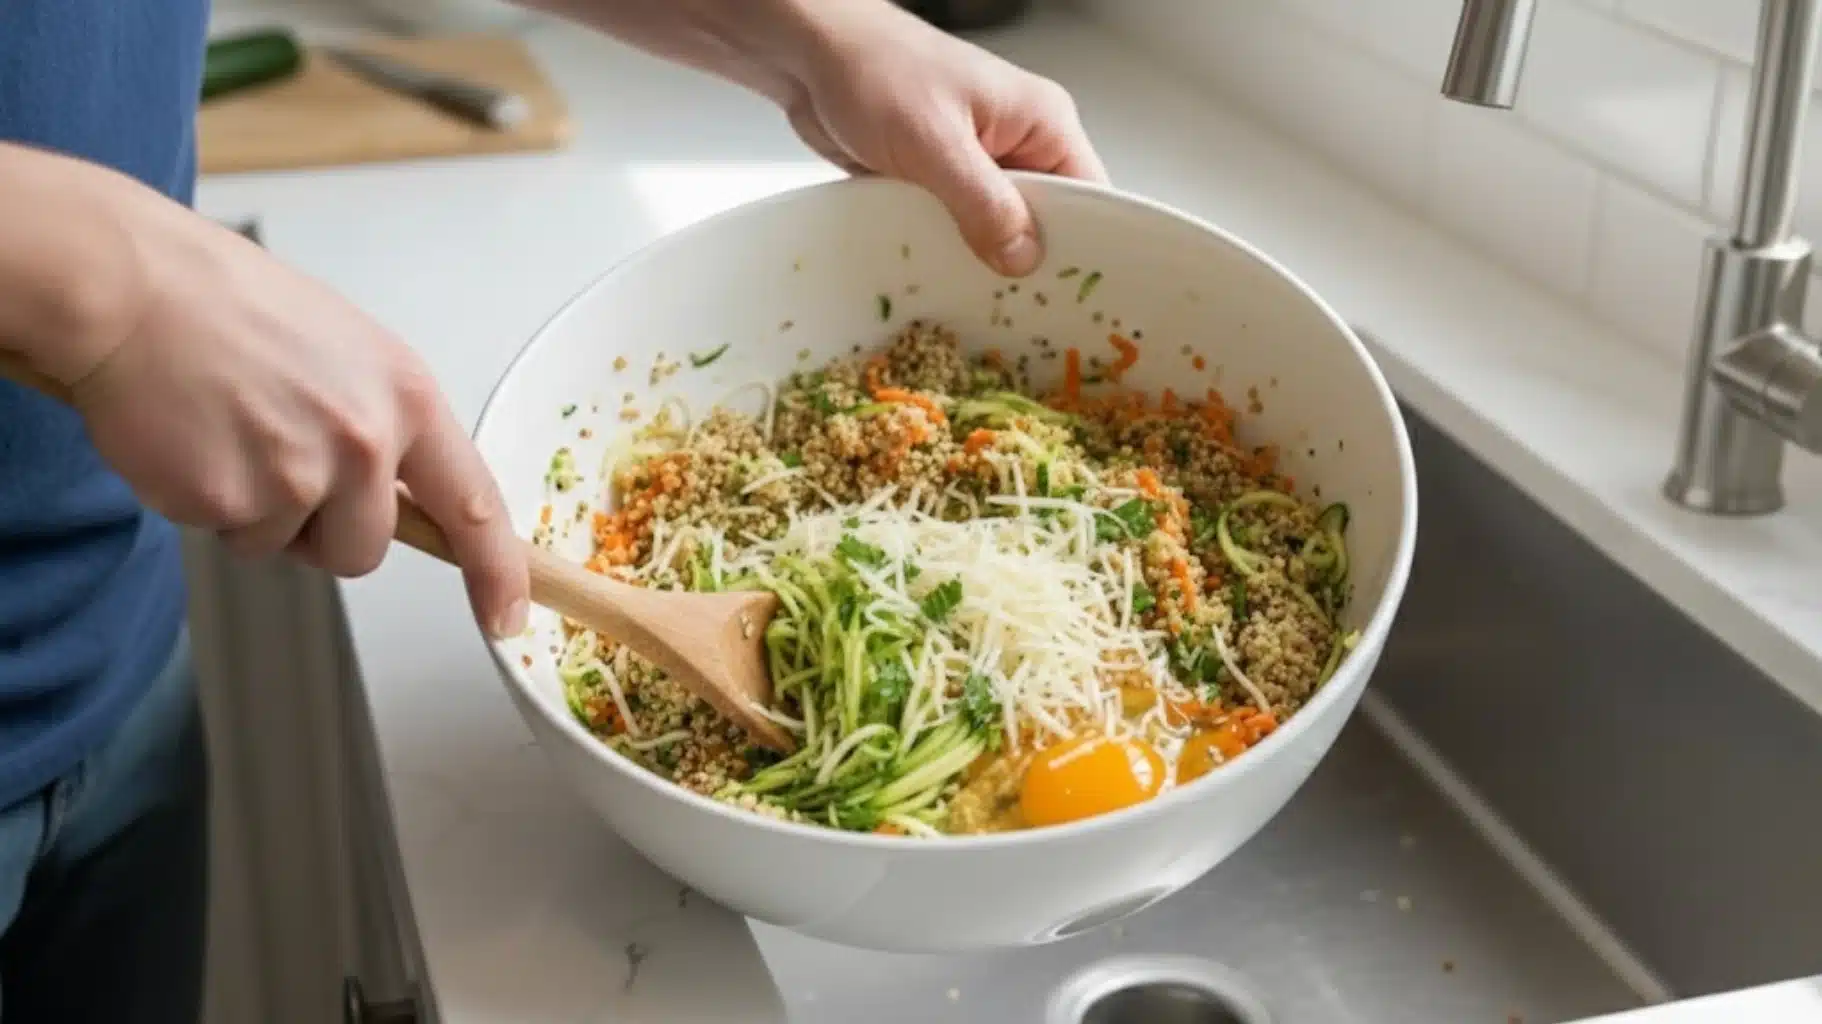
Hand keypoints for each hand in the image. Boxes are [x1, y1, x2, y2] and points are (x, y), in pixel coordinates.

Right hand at [66, 187, 530, 637]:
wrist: (132, 288)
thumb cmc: (232, 308)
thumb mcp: (349, 353)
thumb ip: (386, 425)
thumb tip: (403, 493)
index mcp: (407, 399)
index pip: (473, 505)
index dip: (496, 571)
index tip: (508, 615)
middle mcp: (365, 441)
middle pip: (366, 551)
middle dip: (324, 529)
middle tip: (277, 458)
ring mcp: (298, 475)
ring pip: (292, 547)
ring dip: (261, 515)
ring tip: (231, 435)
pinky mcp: (231, 501)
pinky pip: (230, 536)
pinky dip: (207, 503)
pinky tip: (194, 440)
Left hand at [782, 4, 1105, 275]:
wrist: (809, 57)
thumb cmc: (876, 72)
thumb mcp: (936, 142)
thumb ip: (983, 204)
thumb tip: (1024, 258)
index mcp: (1042, 121)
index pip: (1088, 195)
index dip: (1084, 246)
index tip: (1069, 297)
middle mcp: (1018, 145)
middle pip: (1045, 222)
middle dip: (1026, 263)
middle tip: (1015, 312)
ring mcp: (978, 167)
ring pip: (998, 232)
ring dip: (980, 262)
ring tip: (974, 305)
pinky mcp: (940, 184)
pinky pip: (958, 231)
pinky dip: (947, 253)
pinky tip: (938, 282)